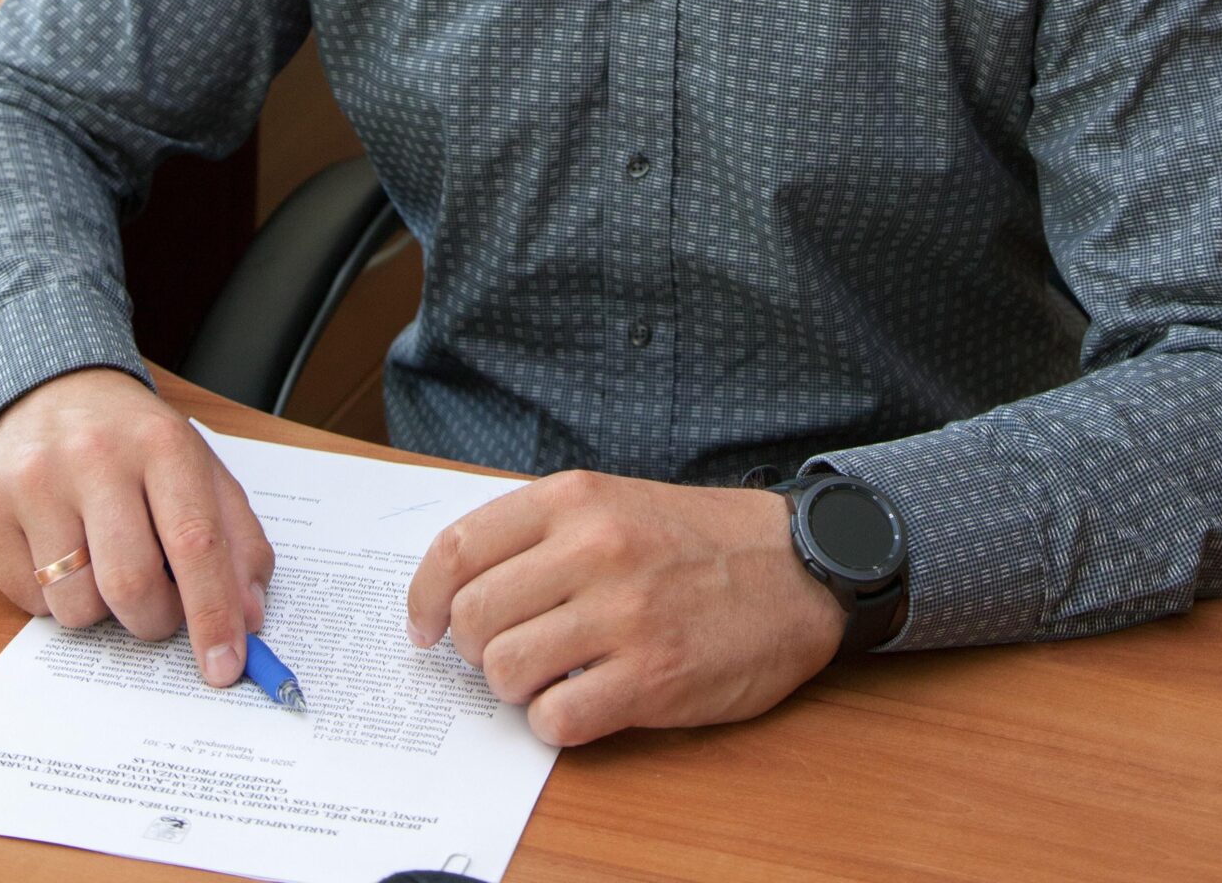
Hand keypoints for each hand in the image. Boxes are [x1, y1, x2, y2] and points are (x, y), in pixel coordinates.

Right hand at [0, 368, 272, 687]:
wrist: (48, 389)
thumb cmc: (134, 443)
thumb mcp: (198, 468)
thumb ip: (235, 539)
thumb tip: (250, 618)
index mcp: (161, 443)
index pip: (195, 541)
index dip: (214, 613)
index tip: (225, 668)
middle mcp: (93, 457)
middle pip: (131, 584)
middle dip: (155, 620)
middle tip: (160, 610)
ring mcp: (33, 483)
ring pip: (76, 606)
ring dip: (102, 611)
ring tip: (105, 564)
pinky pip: (28, 606)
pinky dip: (55, 601)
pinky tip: (62, 552)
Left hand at [406, 469, 844, 745]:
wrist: (796, 567)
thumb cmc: (698, 540)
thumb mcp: (615, 502)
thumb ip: (542, 533)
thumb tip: (460, 589)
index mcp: (576, 498)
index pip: (459, 548)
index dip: (426, 597)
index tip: (425, 627)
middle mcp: (593, 548)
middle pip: (474, 618)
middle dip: (478, 650)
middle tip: (507, 654)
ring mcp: (623, 614)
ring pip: (506, 672)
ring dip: (517, 689)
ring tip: (553, 676)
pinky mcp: (652, 676)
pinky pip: (557, 719)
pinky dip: (557, 722)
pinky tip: (585, 702)